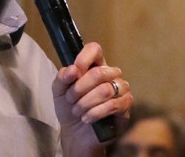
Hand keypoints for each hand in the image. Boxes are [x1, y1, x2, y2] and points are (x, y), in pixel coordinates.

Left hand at [52, 42, 131, 156]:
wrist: (76, 134)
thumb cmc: (69, 107)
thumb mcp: (59, 91)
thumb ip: (62, 77)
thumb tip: (73, 69)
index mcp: (94, 66)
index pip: (94, 50)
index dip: (83, 59)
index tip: (74, 72)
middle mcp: (110, 74)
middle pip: (98, 73)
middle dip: (79, 89)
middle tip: (69, 99)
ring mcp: (120, 89)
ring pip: (105, 90)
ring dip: (85, 102)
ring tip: (76, 111)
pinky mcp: (125, 105)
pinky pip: (113, 105)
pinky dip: (95, 113)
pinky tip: (86, 118)